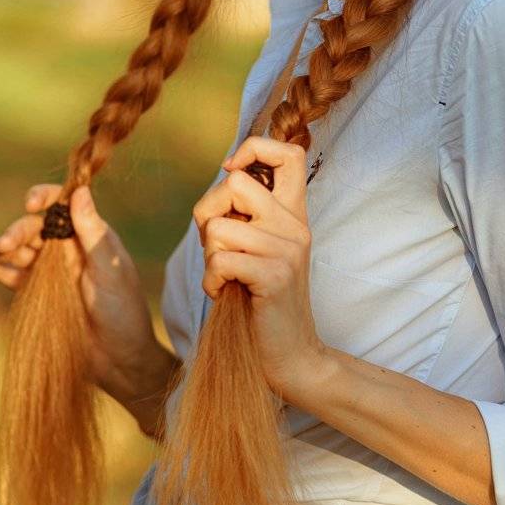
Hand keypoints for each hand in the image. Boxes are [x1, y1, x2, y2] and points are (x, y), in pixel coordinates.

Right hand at [0, 183, 159, 403]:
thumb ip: (92, 233)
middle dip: (17, 232)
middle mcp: (67, 248)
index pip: (63, 206)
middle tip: (5, 245)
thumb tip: (81, 190)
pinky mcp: (36, 293)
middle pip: (34, 229)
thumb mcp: (111, 270)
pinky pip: (9, 275)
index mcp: (89, 236)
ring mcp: (50, 270)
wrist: (119, 359)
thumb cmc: (125, 311)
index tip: (30, 204)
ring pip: (17, 251)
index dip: (45, 198)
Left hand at [193, 136, 323, 400]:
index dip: (254, 149)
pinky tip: (224, 293)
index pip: (289, 152)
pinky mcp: (274, 276)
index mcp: (294, 214)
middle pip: (235, 184)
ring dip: (209, 257)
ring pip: (218, 227)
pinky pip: (219, 260)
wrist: (291, 356)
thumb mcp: (260, 249)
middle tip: (220, 248)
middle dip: (210, 214)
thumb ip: (248, 214)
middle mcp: (295, 225)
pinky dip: (211, 281)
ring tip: (226, 278)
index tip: (233, 173)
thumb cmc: (263, 301)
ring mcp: (287, 250)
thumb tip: (226, 175)